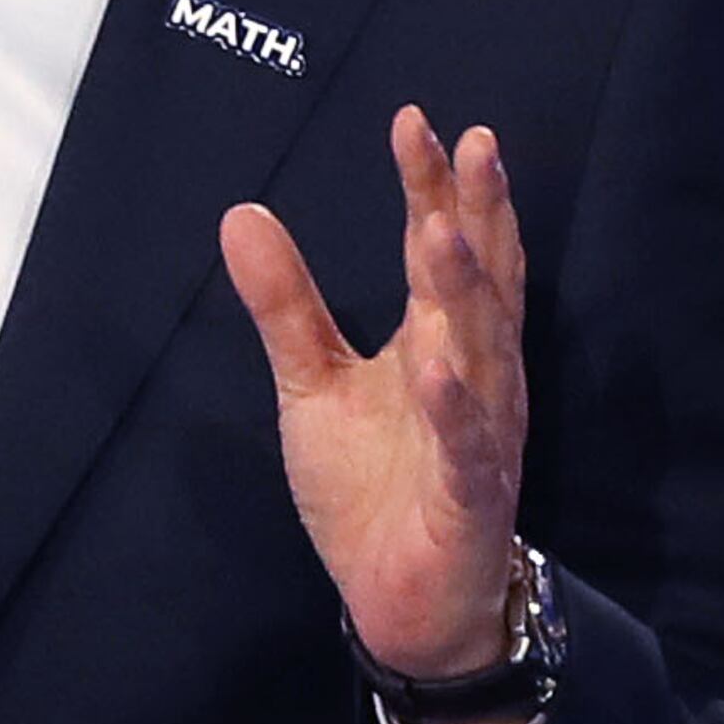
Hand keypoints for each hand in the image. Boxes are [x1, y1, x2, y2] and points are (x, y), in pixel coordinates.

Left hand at [221, 105, 531, 723]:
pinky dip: (454, 408)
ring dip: (466, 293)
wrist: (404, 602)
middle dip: (474, 213)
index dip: (430, 186)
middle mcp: (472, 372)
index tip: (414, 121)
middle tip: (470, 142)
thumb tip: (240, 212)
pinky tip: (435, 367)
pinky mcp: (471, 496)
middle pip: (479, 279)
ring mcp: (480, 433)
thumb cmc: (375, 488)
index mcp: (437, 340)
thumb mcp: (313, 384)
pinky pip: (467, 448)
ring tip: (443, 232)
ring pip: (482, 352)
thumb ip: (286, 304)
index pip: (439, 247)